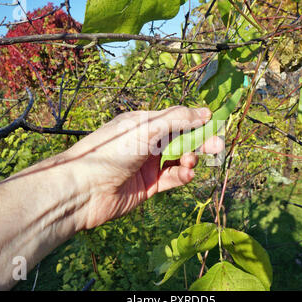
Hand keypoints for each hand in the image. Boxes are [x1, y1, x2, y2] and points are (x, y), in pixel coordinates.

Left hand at [63, 106, 224, 228]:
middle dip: (200, 142)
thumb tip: (205, 112)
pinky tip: (187, 174)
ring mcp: (148, 165)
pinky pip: (172, 178)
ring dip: (190, 159)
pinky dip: (182, 176)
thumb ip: (177, 120)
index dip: (196, 121)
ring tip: (192, 162)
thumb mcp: (146, 129)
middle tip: (217, 147)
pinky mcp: (149, 186)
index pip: (176, 118)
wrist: (84, 190)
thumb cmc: (111, 152)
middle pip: (181, 139)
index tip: (216, 122)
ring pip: (179, 159)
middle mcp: (147, 142)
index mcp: (143, 123)